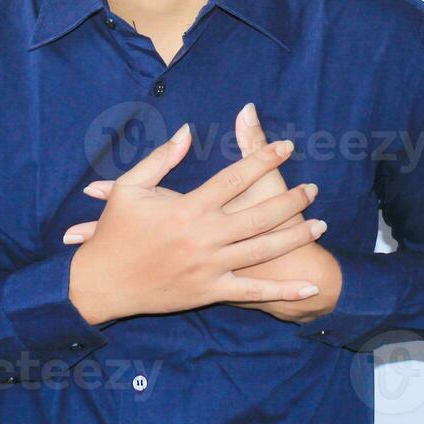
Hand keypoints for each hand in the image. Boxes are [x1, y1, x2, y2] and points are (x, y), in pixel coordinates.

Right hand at [66, 121, 329, 324]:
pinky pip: (252, 291)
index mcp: (186, 208)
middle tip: (314, 189)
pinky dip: (282, 291)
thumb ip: (161, 158)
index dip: (263, 158)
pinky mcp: (209, 292)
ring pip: (262, 250)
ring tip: (320, 225)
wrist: (102, 283)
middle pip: (259, 214)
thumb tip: (186, 130)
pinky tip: (309, 288)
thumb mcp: (129, 187)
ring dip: (294, 237)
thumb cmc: (114, 232)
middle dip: (291, 200)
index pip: (235, 177)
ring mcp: (208, 267)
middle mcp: (203, 237)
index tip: (287, 146)